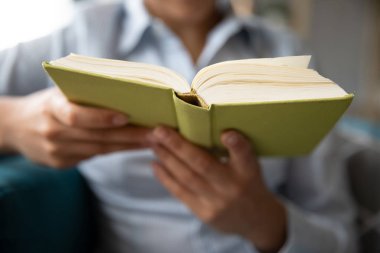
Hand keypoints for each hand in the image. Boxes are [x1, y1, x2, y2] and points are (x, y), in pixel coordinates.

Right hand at [0, 88, 150, 167]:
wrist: (18, 127)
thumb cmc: (49, 104)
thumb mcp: (59, 92)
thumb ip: (86, 94)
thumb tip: (128, 92)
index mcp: (51, 108)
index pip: (76, 116)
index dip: (101, 117)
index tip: (126, 116)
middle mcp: (53, 131)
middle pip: (97, 136)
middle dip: (130, 136)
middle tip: (156, 133)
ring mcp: (56, 151)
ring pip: (100, 149)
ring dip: (129, 145)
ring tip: (153, 140)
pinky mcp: (61, 163)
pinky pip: (94, 155)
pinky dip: (116, 150)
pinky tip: (134, 146)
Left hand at [150, 126, 286, 252]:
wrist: (256, 220)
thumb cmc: (248, 183)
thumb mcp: (250, 165)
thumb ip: (234, 150)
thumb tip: (206, 127)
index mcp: (248, 171)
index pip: (245, 156)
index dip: (236, 144)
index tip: (227, 133)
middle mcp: (233, 187)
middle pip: (203, 165)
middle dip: (178, 146)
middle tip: (160, 130)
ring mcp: (218, 203)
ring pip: (187, 177)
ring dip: (167, 159)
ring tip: (154, 143)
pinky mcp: (205, 214)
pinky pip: (181, 193)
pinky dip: (166, 178)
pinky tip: (156, 164)